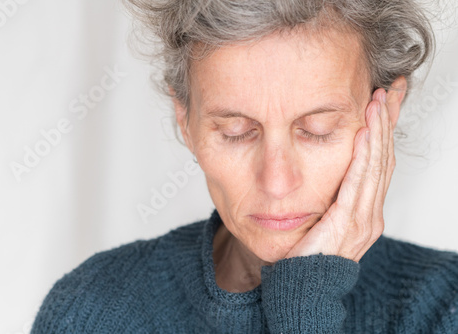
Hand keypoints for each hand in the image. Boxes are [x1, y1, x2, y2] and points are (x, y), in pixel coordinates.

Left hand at [285, 88, 393, 262]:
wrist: (302, 286)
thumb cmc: (307, 252)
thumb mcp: (323, 217)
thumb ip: (331, 195)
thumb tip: (326, 168)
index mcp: (366, 210)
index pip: (380, 162)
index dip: (384, 131)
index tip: (385, 102)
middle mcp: (371, 213)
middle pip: (383, 159)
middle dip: (386, 122)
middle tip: (389, 90)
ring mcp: (364, 219)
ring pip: (375, 166)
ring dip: (377, 131)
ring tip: (376, 102)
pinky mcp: (349, 223)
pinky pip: (358, 183)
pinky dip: (363, 156)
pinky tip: (365, 134)